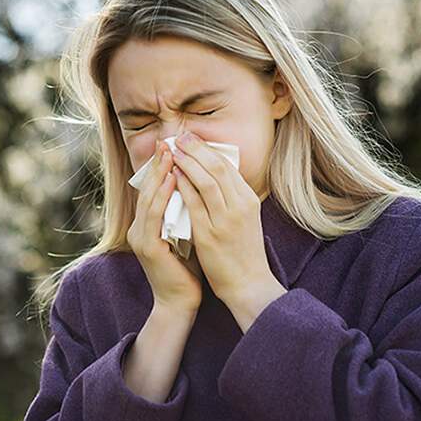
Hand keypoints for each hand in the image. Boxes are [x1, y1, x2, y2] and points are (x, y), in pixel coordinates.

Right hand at [127, 139, 202, 312]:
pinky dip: (162, 195)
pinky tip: (171, 179)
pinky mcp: (147, 247)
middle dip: (159, 163)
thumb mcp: (188, 233)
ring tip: (171, 153)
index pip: (154, 189)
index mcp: (148, 224)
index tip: (175, 145)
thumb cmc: (188, 269)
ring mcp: (140, 237)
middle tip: (169, 140)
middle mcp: (139, 228)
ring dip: (159, 173)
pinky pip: (154, 215)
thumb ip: (188, 211)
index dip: (162, 166)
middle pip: (147, 188)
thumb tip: (201, 185)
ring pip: (148, 198)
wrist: (180, 302)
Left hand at [171, 131, 281, 307]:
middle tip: (180, 136)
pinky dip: (182, 186)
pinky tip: (172, 176)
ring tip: (173, 150)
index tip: (192, 138)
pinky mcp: (210, 235)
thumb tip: (216, 175)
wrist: (248, 284)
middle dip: (197, 149)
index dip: (208, 149)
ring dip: (188, 162)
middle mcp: (240, 206)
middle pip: (217, 168)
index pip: (227, 166)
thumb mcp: (245, 219)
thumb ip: (233, 198)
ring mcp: (225, 220)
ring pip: (206, 181)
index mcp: (248, 200)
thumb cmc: (244, 252)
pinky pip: (194, 204)